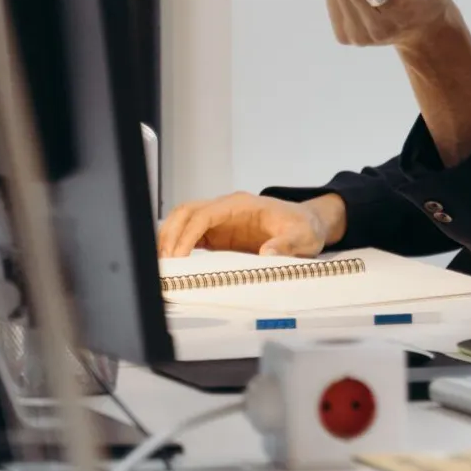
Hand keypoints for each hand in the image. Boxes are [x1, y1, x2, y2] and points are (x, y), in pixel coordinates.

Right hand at [157, 192, 344, 258]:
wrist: (308, 224)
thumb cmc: (304, 227)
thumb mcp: (303, 237)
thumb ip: (287, 244)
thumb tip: (267, 254)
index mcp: (241, 205)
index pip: (205, 214)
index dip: (188, 234)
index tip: (179, 256)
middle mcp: (226, 209)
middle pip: (186, 213)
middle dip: (170, 235)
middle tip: (164, 264)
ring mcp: (220, 220)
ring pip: (184, 221)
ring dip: (170, 239)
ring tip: (163, 265)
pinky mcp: (219, 235)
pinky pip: (192, 236)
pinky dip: (179, 247)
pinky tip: (174, 265)